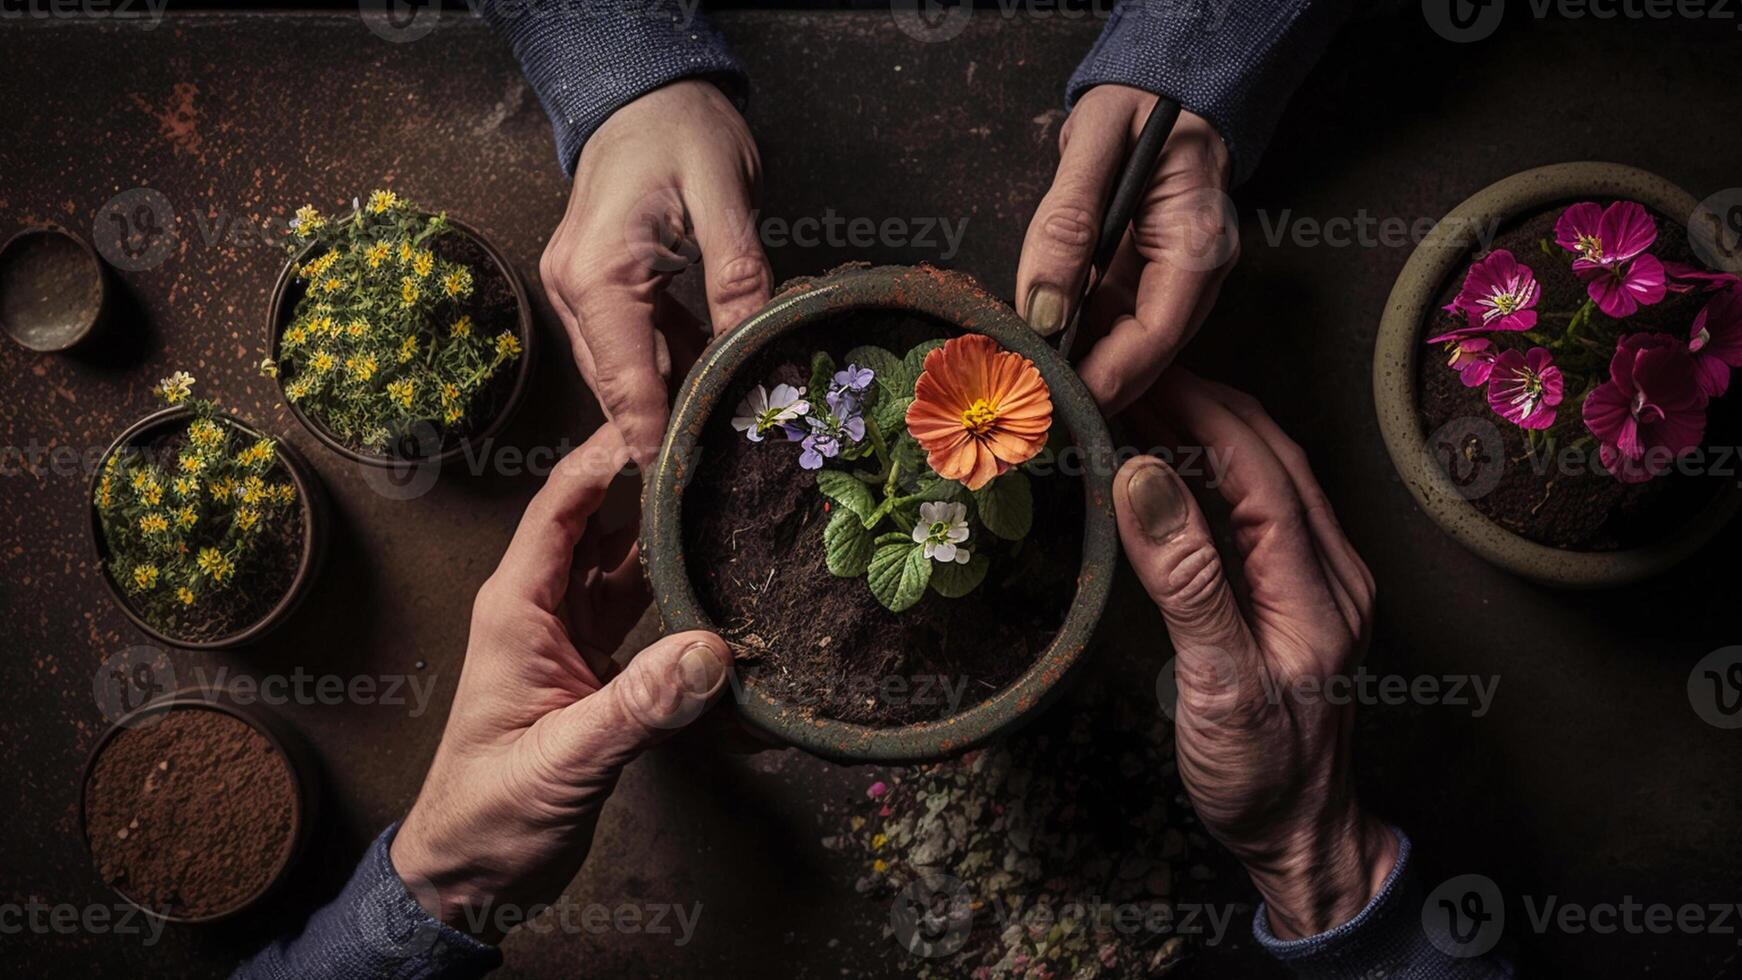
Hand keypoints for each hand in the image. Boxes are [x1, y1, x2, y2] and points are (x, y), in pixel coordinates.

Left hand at [390, 424, 732, 939]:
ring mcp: (571, 636)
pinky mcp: (597, 668)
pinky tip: (719, 572)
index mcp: (517, 609)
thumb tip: (712, 653)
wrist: (470, 875)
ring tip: (729, 490)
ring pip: (626, 560)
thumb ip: (636, 707)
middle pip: (600, 520)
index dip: (607, 457)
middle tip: (714, 443)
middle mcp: (544, 608)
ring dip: (669, 529)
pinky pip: (642, 608)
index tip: (663, 421)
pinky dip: (677, 588)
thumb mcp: (562, 760)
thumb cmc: (489, 815)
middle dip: (649, 478)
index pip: (562, 506)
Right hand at [539, 79, 772, 467]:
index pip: (625, 380)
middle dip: (662, 425)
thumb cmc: (683, 127)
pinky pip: (627, 342)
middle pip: (617, 384)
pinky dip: (664, 363)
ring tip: (722, 429)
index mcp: (599, 272)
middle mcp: (574, 287)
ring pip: (621, 369)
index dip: (652, 435)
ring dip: (666, 395)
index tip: (678, 483)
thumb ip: (737, 279)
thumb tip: (753, 352)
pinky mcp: (593, 281)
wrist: (642, 86)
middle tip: (717, 467)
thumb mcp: (726, 197)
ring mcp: (577, 285)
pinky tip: (708, 377)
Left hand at [1017, 86, 1236, 413]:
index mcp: (1199, 241)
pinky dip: (1075, 341)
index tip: (1057, 399)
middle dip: (1091, 385)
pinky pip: (1111, 324)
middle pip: (1145, 354)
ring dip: (1079, 368)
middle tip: (1028, 408)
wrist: (1165, 82)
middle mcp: (1195, 272)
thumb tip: (1041, 310)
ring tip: (1024, 386)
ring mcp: (1171, 279)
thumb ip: (1067, 224)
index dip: (1108, 377)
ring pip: (1125, 346)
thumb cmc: (1141, 100)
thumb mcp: (1096, 143)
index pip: (1157, 334)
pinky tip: (1037, 352)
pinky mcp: (1144, 279)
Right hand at [1113, 371, 1393, 938]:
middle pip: (1270, 455)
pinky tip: (1165, 469)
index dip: (1198, 409)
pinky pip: (1257, 511)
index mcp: (1318, 585)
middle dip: (1202, 401)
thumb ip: (1185, 578)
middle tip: (1127, 375)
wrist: (1305, 841)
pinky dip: (1210, 475)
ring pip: (1267, 476)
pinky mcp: (1299, 596)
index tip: (1134, 374)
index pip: (1259, 465)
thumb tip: (1141, 473)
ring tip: (1136, 404)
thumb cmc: (1262, 776)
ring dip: (1206, 430)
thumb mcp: (1217, 683)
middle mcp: (1332, 570)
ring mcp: (1319, 581)